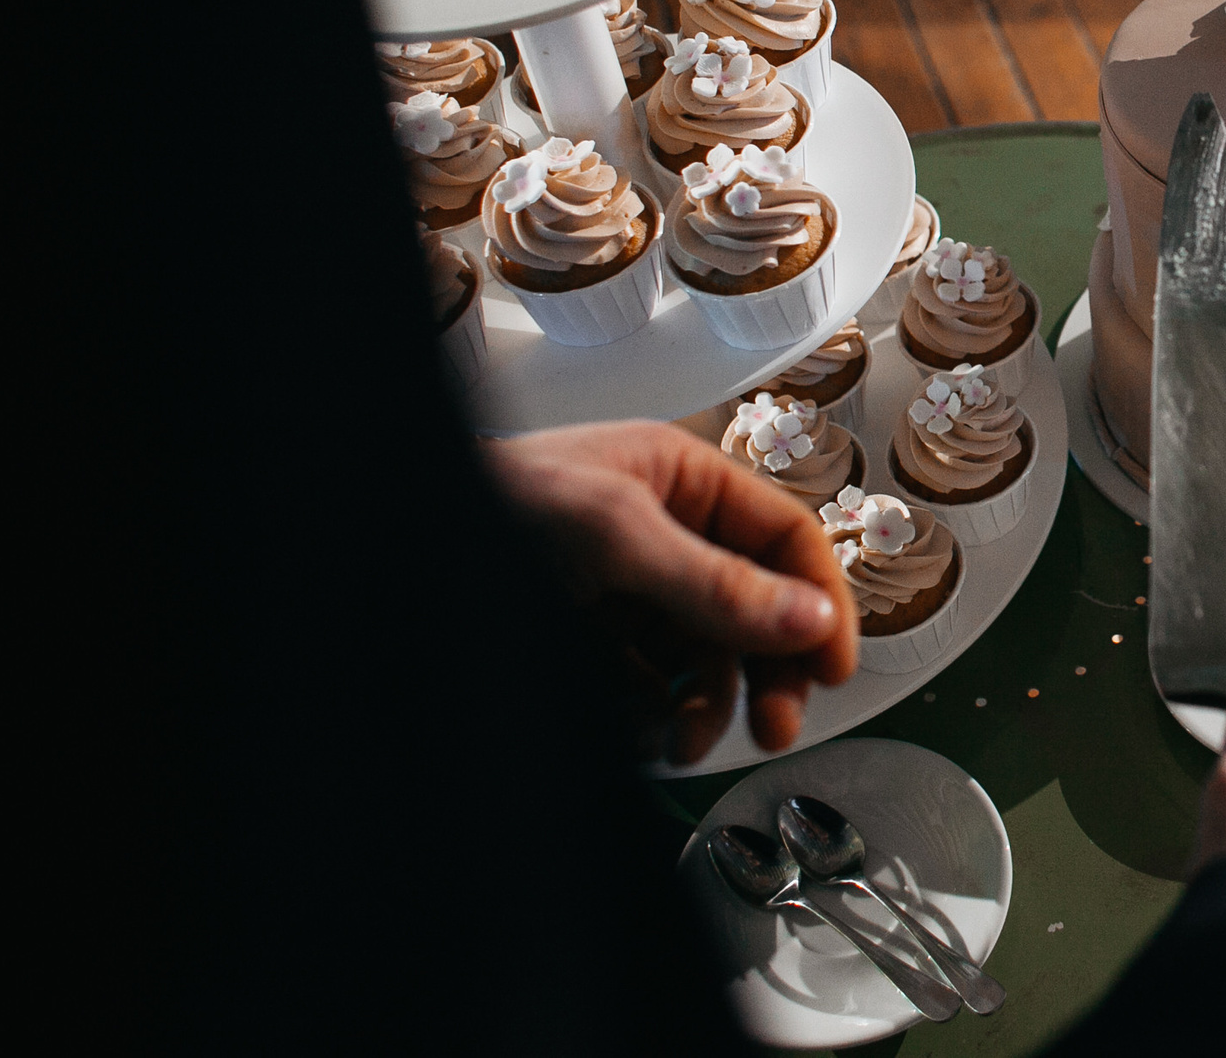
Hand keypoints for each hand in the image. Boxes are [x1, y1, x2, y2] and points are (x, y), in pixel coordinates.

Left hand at [483, 421, 854, 763]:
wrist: (391, 551)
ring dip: (706, 707)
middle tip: (775, 727)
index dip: (819, 601)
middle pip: (754, 611)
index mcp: (682, 483)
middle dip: (767, 672)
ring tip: (684, 742)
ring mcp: (626, 595)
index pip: (784, 540)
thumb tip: (808, 619)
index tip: (833, 669)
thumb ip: (715, 583)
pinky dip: (653, 718)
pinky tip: (640, 735)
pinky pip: (648, 691)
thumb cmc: (496, 505)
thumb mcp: (616, 535)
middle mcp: (663, 536)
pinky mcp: (590, 647)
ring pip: (703, 661)